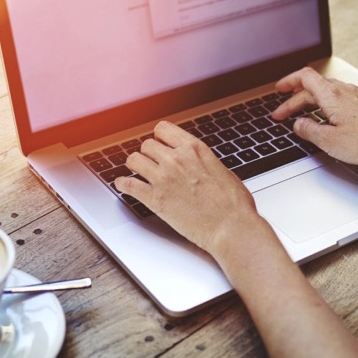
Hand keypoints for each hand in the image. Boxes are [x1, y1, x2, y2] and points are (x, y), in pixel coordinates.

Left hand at [114, 121, 270, 256]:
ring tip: (136, 171)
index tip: (159, 143)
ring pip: (134, 160)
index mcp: (194, 149)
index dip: (160, 137)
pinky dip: (122, 185)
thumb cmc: (234, 204)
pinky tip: (123, 185)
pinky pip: (128, 185)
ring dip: (135, 166)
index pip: (164, 130)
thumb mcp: (221, 170)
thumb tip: (197, 164)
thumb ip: (203, 162)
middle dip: (148, 153)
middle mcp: (176, 159)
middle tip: (150, 162)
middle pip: (147, 145)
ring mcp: (163, 178)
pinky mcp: (155, 200)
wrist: (231, 227)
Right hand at [272, 67, 357, 168]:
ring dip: (310, 100)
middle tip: (283, 113)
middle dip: (294, 99)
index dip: (288, 81)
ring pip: (327, 91)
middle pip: (313, 86)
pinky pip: (339, 97)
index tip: (279, 90)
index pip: (304, 77)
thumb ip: (309, 130)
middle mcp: (344, 90)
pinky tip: (326, 116)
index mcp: (332, 95)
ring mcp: (356, 95)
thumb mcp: (329, 141)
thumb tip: (298, 125)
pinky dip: (325, 103)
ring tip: (301, 112)